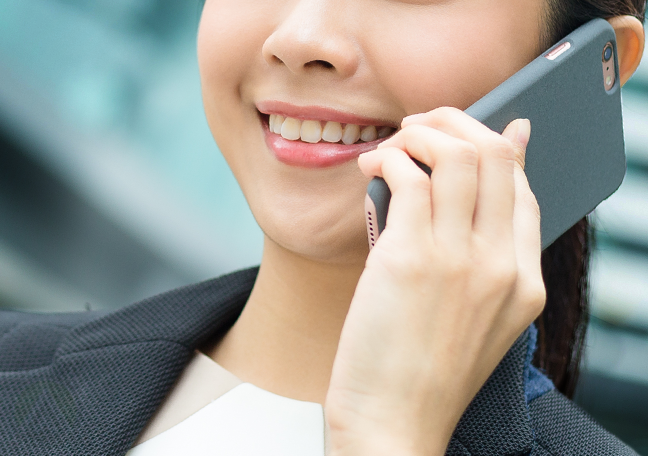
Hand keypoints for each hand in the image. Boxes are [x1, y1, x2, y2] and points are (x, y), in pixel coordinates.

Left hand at [324, 107, 544, 455]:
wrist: (394, 423)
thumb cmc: (423, 370)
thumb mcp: (476, 319)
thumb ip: (481, 258)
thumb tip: (463, 200)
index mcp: (524, 281)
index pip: (524, 188)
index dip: (497, 148)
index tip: (470, 130)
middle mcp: (501, 265)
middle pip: (496, 155)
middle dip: (456, 121)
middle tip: (421, 124)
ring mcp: (460, 260)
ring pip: (457, 154)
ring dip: (420, 133)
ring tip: (394, 144)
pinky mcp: (410, 258)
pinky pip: (408, 177)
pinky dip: (389, 158)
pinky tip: (372, 167)